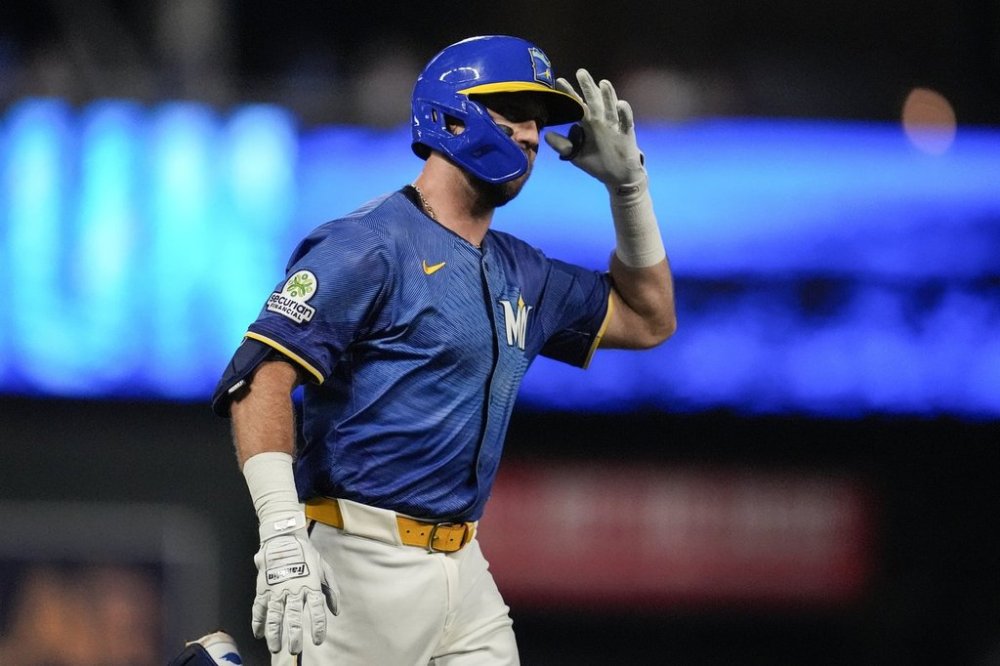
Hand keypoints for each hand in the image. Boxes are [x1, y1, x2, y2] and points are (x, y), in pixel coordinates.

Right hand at [252, 522, 338, 653]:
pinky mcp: (263, 587)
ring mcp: (276, 589)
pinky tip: (258, 634)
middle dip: (294, 635)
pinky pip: (259, 608)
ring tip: (274, 648)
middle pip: (293, 616)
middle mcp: (294, 589)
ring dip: (273, 633)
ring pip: (274, 615)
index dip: (318, 627)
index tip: (318, 641)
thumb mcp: (325, 568)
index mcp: (311, 585)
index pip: (317, 610)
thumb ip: (332, 591)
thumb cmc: (307, 554)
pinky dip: (257, 622)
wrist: (284, 538)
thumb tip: (335, 612)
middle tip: (294, 650)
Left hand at [544, 69, 645, 190]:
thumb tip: (546, 136)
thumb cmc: (597, 163)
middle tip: (581, 72)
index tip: (559, 81)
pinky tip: (620, 104)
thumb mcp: (576, 154)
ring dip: (608, 96)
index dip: (569, 94)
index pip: (578, 105)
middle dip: (588, 87)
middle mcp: (602, 121)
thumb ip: (562, 145)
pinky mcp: (626, 134)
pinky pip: (626, 121)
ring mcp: (615, 126)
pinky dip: (624, 112)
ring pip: (611, 108)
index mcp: (589, 124)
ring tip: (603, 83)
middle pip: (594, 101)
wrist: (618, 177)